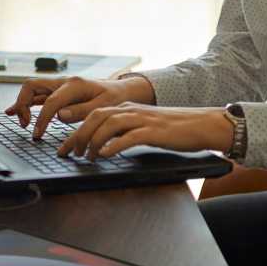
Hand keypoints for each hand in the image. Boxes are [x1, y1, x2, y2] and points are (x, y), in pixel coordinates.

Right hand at [4, 75, 152, 139]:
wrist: (120, 91)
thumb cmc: (114, 98)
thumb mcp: (103, 106)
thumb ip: (81, 111)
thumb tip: (60, 115)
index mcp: (74, 84)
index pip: (50, 101)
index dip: (41, 119)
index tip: (37, 134)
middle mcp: (63, 82)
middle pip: (32, 86)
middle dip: (23, 105)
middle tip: (25, 124)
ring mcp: (59, 86)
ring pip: (31, 89)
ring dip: (22, 103)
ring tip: (19, 121)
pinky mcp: (57, 92)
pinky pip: (37, 95)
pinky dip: (25, 103)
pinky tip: (14, 111)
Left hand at [55, 104, 233, 160]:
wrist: (201, 124)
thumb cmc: (174, 129)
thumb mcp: (144, 126)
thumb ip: (124, 131)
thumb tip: (103, 146)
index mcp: (127, 108)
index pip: (93, 115)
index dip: (75, 131)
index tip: (65, 148)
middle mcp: (131, 110)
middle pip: (95, 117)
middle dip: (78, 135)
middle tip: (69, 153)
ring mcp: (142, 119)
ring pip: (108, 124)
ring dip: (93, 141)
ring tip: (86, 157)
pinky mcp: (153, 131)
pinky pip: (128, 136)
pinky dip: (113, 145)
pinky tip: (105, 155)